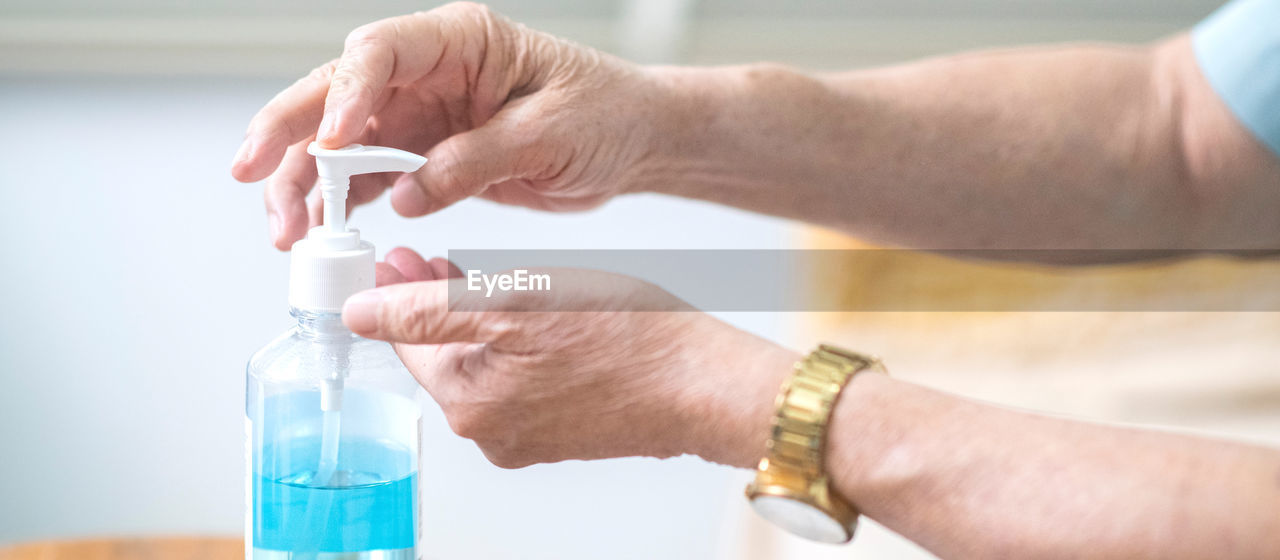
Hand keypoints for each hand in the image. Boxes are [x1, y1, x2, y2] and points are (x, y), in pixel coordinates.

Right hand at [231, 2, 678, 249]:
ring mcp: (421, 113)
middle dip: (288, 133)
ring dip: (305, 183)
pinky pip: (366, 175)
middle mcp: (429, 72)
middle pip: (337, 92)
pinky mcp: (424, 153)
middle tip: (252, 174)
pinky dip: (339, 204)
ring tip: (285, 231)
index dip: (345, 94)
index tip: (328, 140)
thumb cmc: (604, 113)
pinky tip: (319, 232)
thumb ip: (476, 160)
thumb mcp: (549, 133)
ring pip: (339, 141)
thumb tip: (406, 193)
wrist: (631, 140)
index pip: (381, 52)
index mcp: (462, 42)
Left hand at [348, 247, 798, 468]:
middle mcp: (491, 430)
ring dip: (479, 323)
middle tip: (436, 259)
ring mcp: (529, 436)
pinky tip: (538, 316)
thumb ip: (428, 307)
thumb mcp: (513, 298)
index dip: (397, 290)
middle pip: (443, 356)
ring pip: (484, 366)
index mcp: (469, 402)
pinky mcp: (564, 432)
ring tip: (492, 277)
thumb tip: (358, 311)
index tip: (397, 255)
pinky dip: (518, 346)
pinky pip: (522, 382)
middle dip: (437, 305)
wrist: (703, 384)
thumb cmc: (625, 338)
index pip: (406, 341)